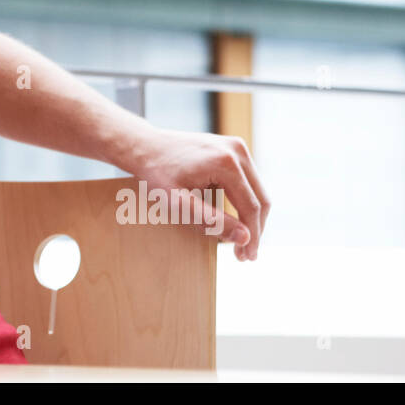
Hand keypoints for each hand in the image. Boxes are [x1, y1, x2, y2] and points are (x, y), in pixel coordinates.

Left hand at [130, 127, 269, 260]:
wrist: (144, 147)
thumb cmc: (156, 175)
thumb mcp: (178, 203)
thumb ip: (211, 221)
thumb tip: (245, 238)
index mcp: (227, 162)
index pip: (251, 207)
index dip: (252, 236)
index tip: (247, 258)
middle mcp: (237, 150)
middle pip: (260, 198)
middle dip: (254, 229)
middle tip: (245, 256)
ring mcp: (235, 146)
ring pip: (256, 190)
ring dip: (250, 217)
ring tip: (240, 241)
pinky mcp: (232, 148)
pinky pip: (247, 181)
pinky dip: (243, 201)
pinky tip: (233, 220)